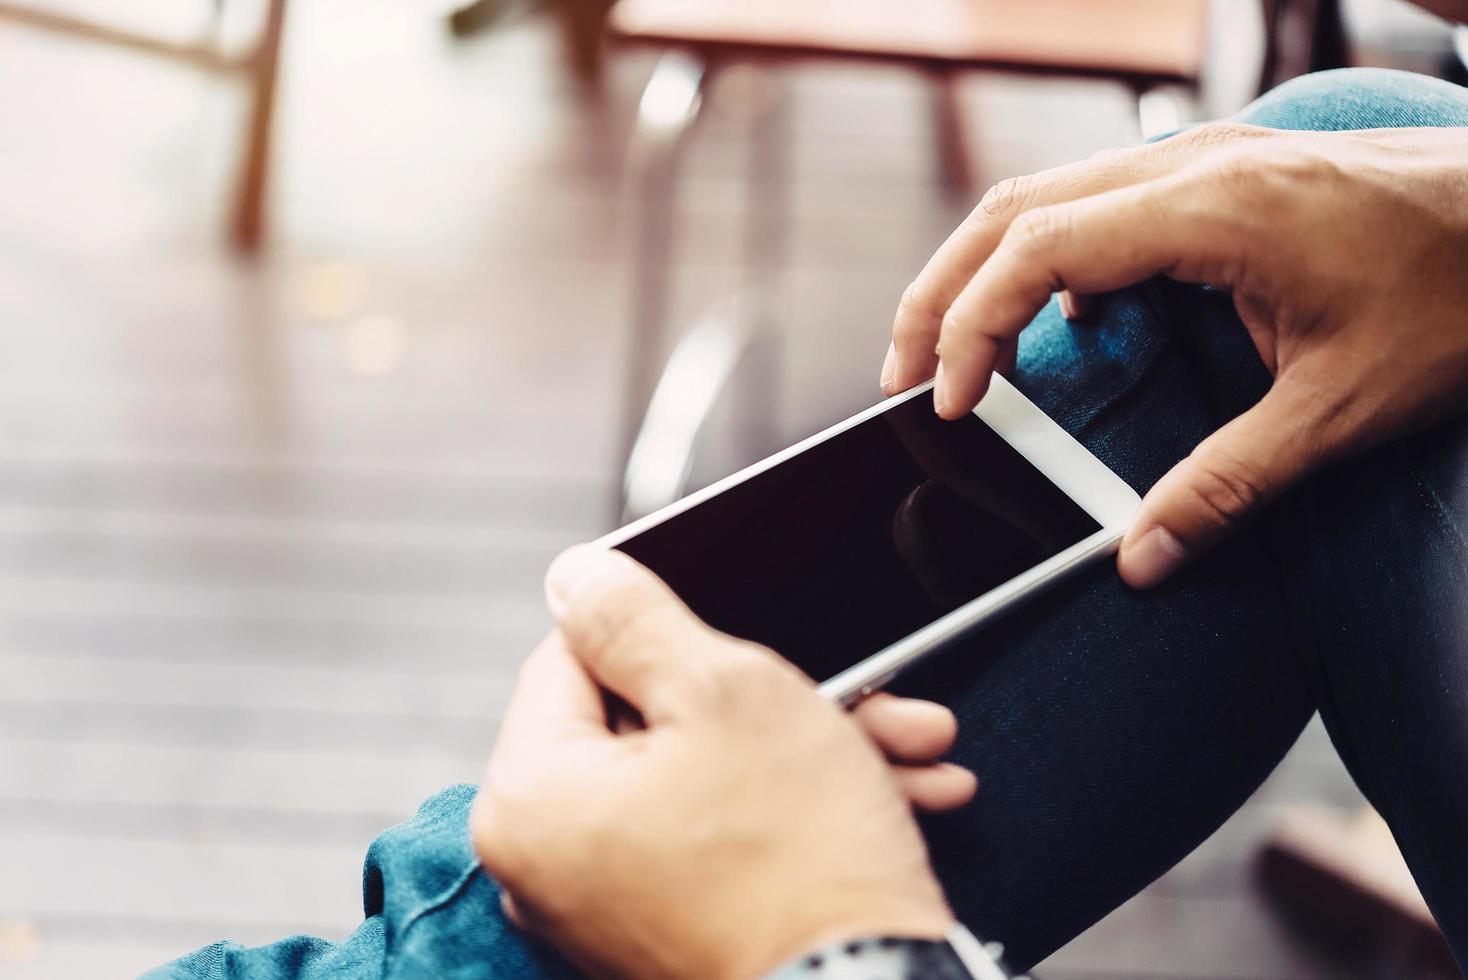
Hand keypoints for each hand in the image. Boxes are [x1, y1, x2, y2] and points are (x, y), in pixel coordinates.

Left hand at [471, 547, 973, 979]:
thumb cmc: (796, 863)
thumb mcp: (721, 690)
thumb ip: (631, 618)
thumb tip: (573, 577)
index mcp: (530, 797)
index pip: (571, 658)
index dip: (662, 633)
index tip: (732, 640)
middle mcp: (549, 863)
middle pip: (653, 722)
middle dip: (770, 698)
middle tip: (852, 690)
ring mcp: (609, 906)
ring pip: (708, 777)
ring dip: (807, 748)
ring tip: (903, 743)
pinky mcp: (669, 932)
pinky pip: (724, 838)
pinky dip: (797, 810)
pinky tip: (894, 790)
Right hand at [881, 123, 1467, 586]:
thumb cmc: (1463, 294)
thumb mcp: (1346, 408)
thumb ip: (1230, 486)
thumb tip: (1140, 559)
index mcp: (1213, 207)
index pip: (1038, 247)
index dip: (971, 325)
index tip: (946, 403)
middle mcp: (1193, 166)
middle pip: (1013, 208)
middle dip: (940, 291)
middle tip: (901, 376)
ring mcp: (1203, 161)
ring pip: (1043, 195)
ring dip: (980, 269)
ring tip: (945, 349)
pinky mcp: (1217, 177)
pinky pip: (1092, 203)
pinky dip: (1041, 260)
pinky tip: (1052, 322)